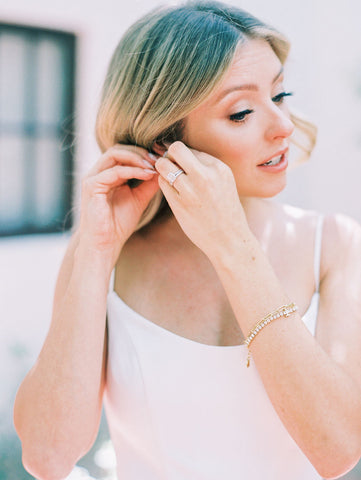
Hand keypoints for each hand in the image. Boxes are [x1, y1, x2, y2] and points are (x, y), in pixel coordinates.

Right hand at [78, 145, 159, 265]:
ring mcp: (92, 177)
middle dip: (141, 152)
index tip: (162, 158)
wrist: (106, 244)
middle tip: (159, 159)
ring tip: (154, 165)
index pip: (124, 152)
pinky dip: (132, 170)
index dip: (143, 152)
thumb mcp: (139, 199)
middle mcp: (98, 172)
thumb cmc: (119, 224)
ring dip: (137, 157)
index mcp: (107, 174)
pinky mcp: (91, 186)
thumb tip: (163, 169)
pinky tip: (147, 174)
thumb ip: (148, 184)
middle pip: (119, 149)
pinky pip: (114, 171)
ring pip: (115, 154)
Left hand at [155, 141, 248, 259]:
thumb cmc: (226, 213)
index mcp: (219, 168)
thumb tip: (182, 155)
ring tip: (170, 180)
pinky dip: (164, 184)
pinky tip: (172, 192)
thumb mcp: (225, 183)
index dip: (183, 157)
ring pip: (164, 165)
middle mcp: (205, 175)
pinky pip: (162, 183)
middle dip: (170, 156)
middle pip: (176, 149)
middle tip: (171, 167)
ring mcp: (191, 189)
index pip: (192, 149)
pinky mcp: (179, 203)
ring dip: (163, 169)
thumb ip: (207, 169)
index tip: (183, 167)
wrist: (229, 240)